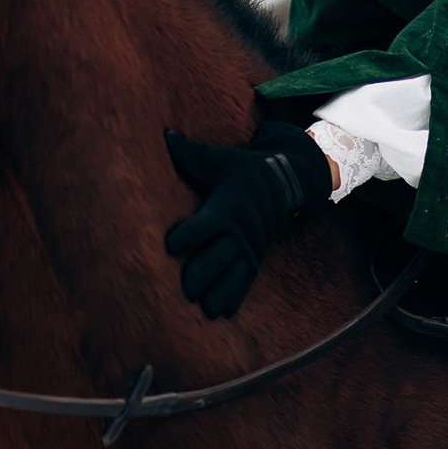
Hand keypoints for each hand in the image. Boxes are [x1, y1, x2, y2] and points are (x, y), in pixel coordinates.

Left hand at [163, 121, 333, 317]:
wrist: (283, 180)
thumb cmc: (240, 169)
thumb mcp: (217, 158)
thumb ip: (188, 154)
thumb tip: (164, 136)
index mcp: (226, 205)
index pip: (206, 223)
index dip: (189, 234)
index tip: (171, 244)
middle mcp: (240, 229)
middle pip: (219, 255)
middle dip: (203, 272)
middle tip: (186, 289)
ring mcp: (250, 246)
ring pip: (234, 273)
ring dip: (219, 291)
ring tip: (204, 308)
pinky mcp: (256, 257)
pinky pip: (246, 281)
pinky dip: (235, 297)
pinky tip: (221, 313)